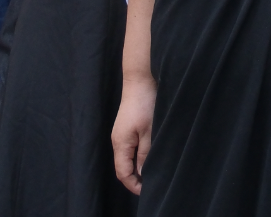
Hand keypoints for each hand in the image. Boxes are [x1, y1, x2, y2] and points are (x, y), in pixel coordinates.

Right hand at [112, 73, 156, 194]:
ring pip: (127, 158)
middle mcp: (117, 140)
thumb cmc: (145, 104)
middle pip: (123, 167)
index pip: (122, 173)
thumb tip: (142, 174)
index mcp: (121, 144)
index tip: (148, 191)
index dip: (134, 185)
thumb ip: (145, 154)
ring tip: (153, 171)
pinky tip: (149, 155)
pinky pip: (129, 148)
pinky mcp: (126, 128)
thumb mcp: (149, 132)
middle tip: (152, 183)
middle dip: (136, 178)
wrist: (140, 80)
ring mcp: (121, 134)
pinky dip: (137, 156)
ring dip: (137, 167)